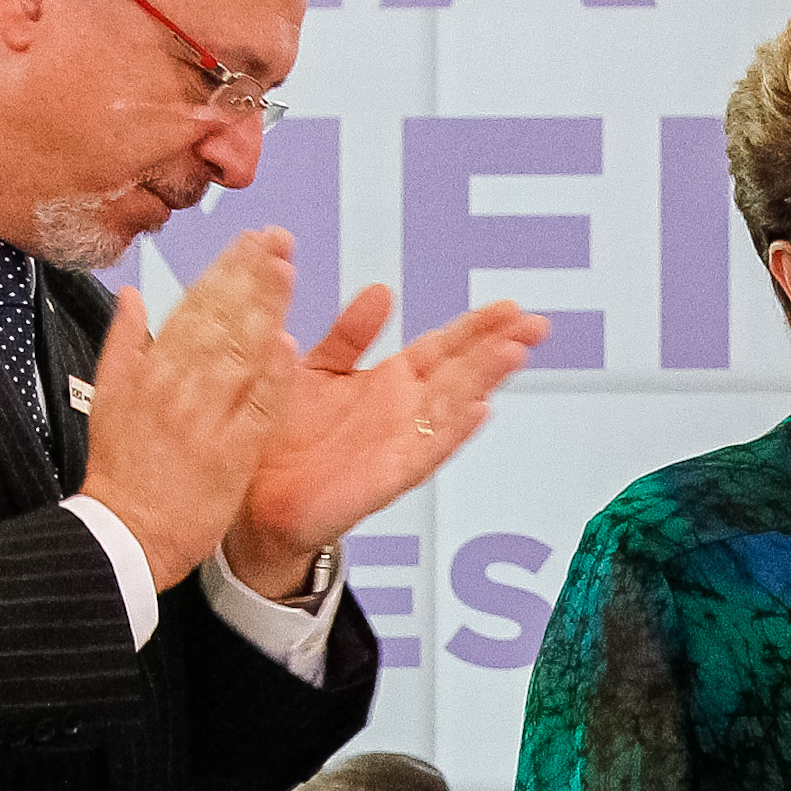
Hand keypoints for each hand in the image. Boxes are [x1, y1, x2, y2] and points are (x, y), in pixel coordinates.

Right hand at [80, 230, 296, 587]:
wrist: (128, 534)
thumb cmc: (123, 468)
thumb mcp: (109, 398)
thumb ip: (124, 342)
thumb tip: (131, 294)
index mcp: (149, 372)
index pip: (191, 307)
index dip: (224, 271)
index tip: (250, 240)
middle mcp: (176, 388)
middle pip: (218, 321)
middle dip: (249, 275)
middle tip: (277, 239)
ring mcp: (205, 419)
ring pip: (237, 355)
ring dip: (264, 310)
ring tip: (286, 271)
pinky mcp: (229, 453)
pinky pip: (254, 410)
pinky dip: (268, 378)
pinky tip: (287, 346)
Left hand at [227, 287, 548, 593]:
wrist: (256, 498)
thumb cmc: (284, 439)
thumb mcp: (316, 369)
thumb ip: (351, 333)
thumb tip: (382, 292)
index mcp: (389, 382)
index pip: (444, 346)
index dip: (477, 326)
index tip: (509, 308)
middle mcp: (404, 411)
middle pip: (461, 371)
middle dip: (499, 345)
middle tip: (534, 324)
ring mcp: (401, 443)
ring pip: (453, 405)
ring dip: (485, 379)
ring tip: (514, 352)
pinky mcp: (387, 476)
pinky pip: (426, 451)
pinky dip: (453, 431)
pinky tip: (478, 409)